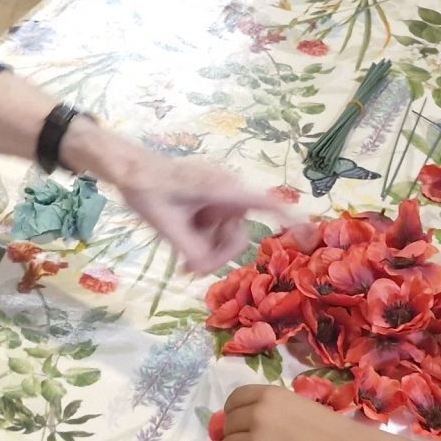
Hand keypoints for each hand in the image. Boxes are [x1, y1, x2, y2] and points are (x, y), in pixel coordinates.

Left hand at [108, 153, 279, 273]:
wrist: (129, 169)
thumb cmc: (146, 190)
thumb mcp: (165, 224)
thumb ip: (190, 248)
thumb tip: (205, 268)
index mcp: (222, 190)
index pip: (264, 204)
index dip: (288, 217)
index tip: (311, 229)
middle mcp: (227, 192)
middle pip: (239, 235)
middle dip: (218, 256)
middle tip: (189, 271)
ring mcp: (220, 197)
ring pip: (226, 236)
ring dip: (207, 251)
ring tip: (181, 261)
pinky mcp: (211, 202)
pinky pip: (216, 229)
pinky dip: (203, 242)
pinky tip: (182, 252)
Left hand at [216, 385, 349, 440]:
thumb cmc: (326, 430)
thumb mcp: (293, 404)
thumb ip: (268, 409)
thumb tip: (242, 423)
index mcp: (267, 395)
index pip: (233, 400)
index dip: (233, 414)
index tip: (240, 425)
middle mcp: (256, 413)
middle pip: (227, 426)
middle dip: (234, 437)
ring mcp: (254, 440)